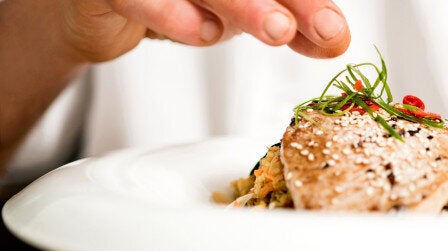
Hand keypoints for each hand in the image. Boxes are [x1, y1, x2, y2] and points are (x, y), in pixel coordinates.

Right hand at [56, 0, 350, 61]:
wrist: (105, 4)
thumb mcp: (243, 9)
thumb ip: (289, 22)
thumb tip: (334, 41)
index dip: (305, 0)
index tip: (332, 30)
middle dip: (290, 0)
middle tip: (320, 26)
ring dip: (243, 6)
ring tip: (277, 30)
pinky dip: (174, 15)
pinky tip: (203, 32)